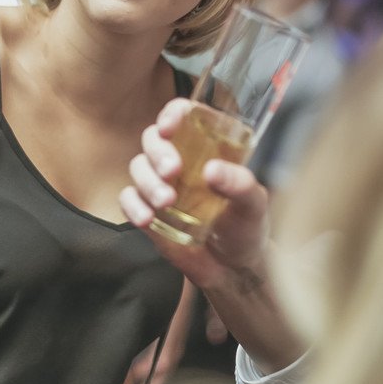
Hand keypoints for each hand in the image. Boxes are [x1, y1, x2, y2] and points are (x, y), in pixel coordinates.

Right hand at [120, 98, 269, 288]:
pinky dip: (133, 205)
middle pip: (154, 138)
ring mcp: (161, 184)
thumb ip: (240, 185)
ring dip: (147, 181)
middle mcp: (181, 159)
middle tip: (172, 171)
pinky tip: (146, 218)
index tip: (170, 127)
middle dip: (158, 151)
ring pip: (138, 166)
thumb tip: (212, 170)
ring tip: (166, 202)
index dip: (173, 114)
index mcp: (207, 147)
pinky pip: (128, 198)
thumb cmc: (247, 228)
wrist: (232, 270)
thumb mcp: (254, 205)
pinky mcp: (148, 209)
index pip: (184, 115)